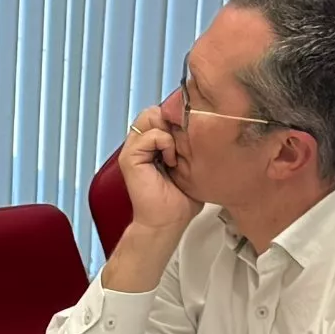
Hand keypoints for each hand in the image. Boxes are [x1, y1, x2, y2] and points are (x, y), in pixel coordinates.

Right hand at [108, 97, 197, 251]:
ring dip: (168, 133)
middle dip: (173, 122)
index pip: (163, 113)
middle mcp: (140, 144)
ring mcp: (133, 149)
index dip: (178, 119)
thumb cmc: (179, 200)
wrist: (166, 223)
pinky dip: (164, 144)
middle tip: (183, 146)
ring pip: (150, 116)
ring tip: (175, 155)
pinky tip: (170, 161)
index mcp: (152, 144)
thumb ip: (190, 144)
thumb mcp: (191, 165)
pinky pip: (150, 134)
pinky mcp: (129, 157)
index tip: (191, 138)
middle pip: (155, 110)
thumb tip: (205, 126)